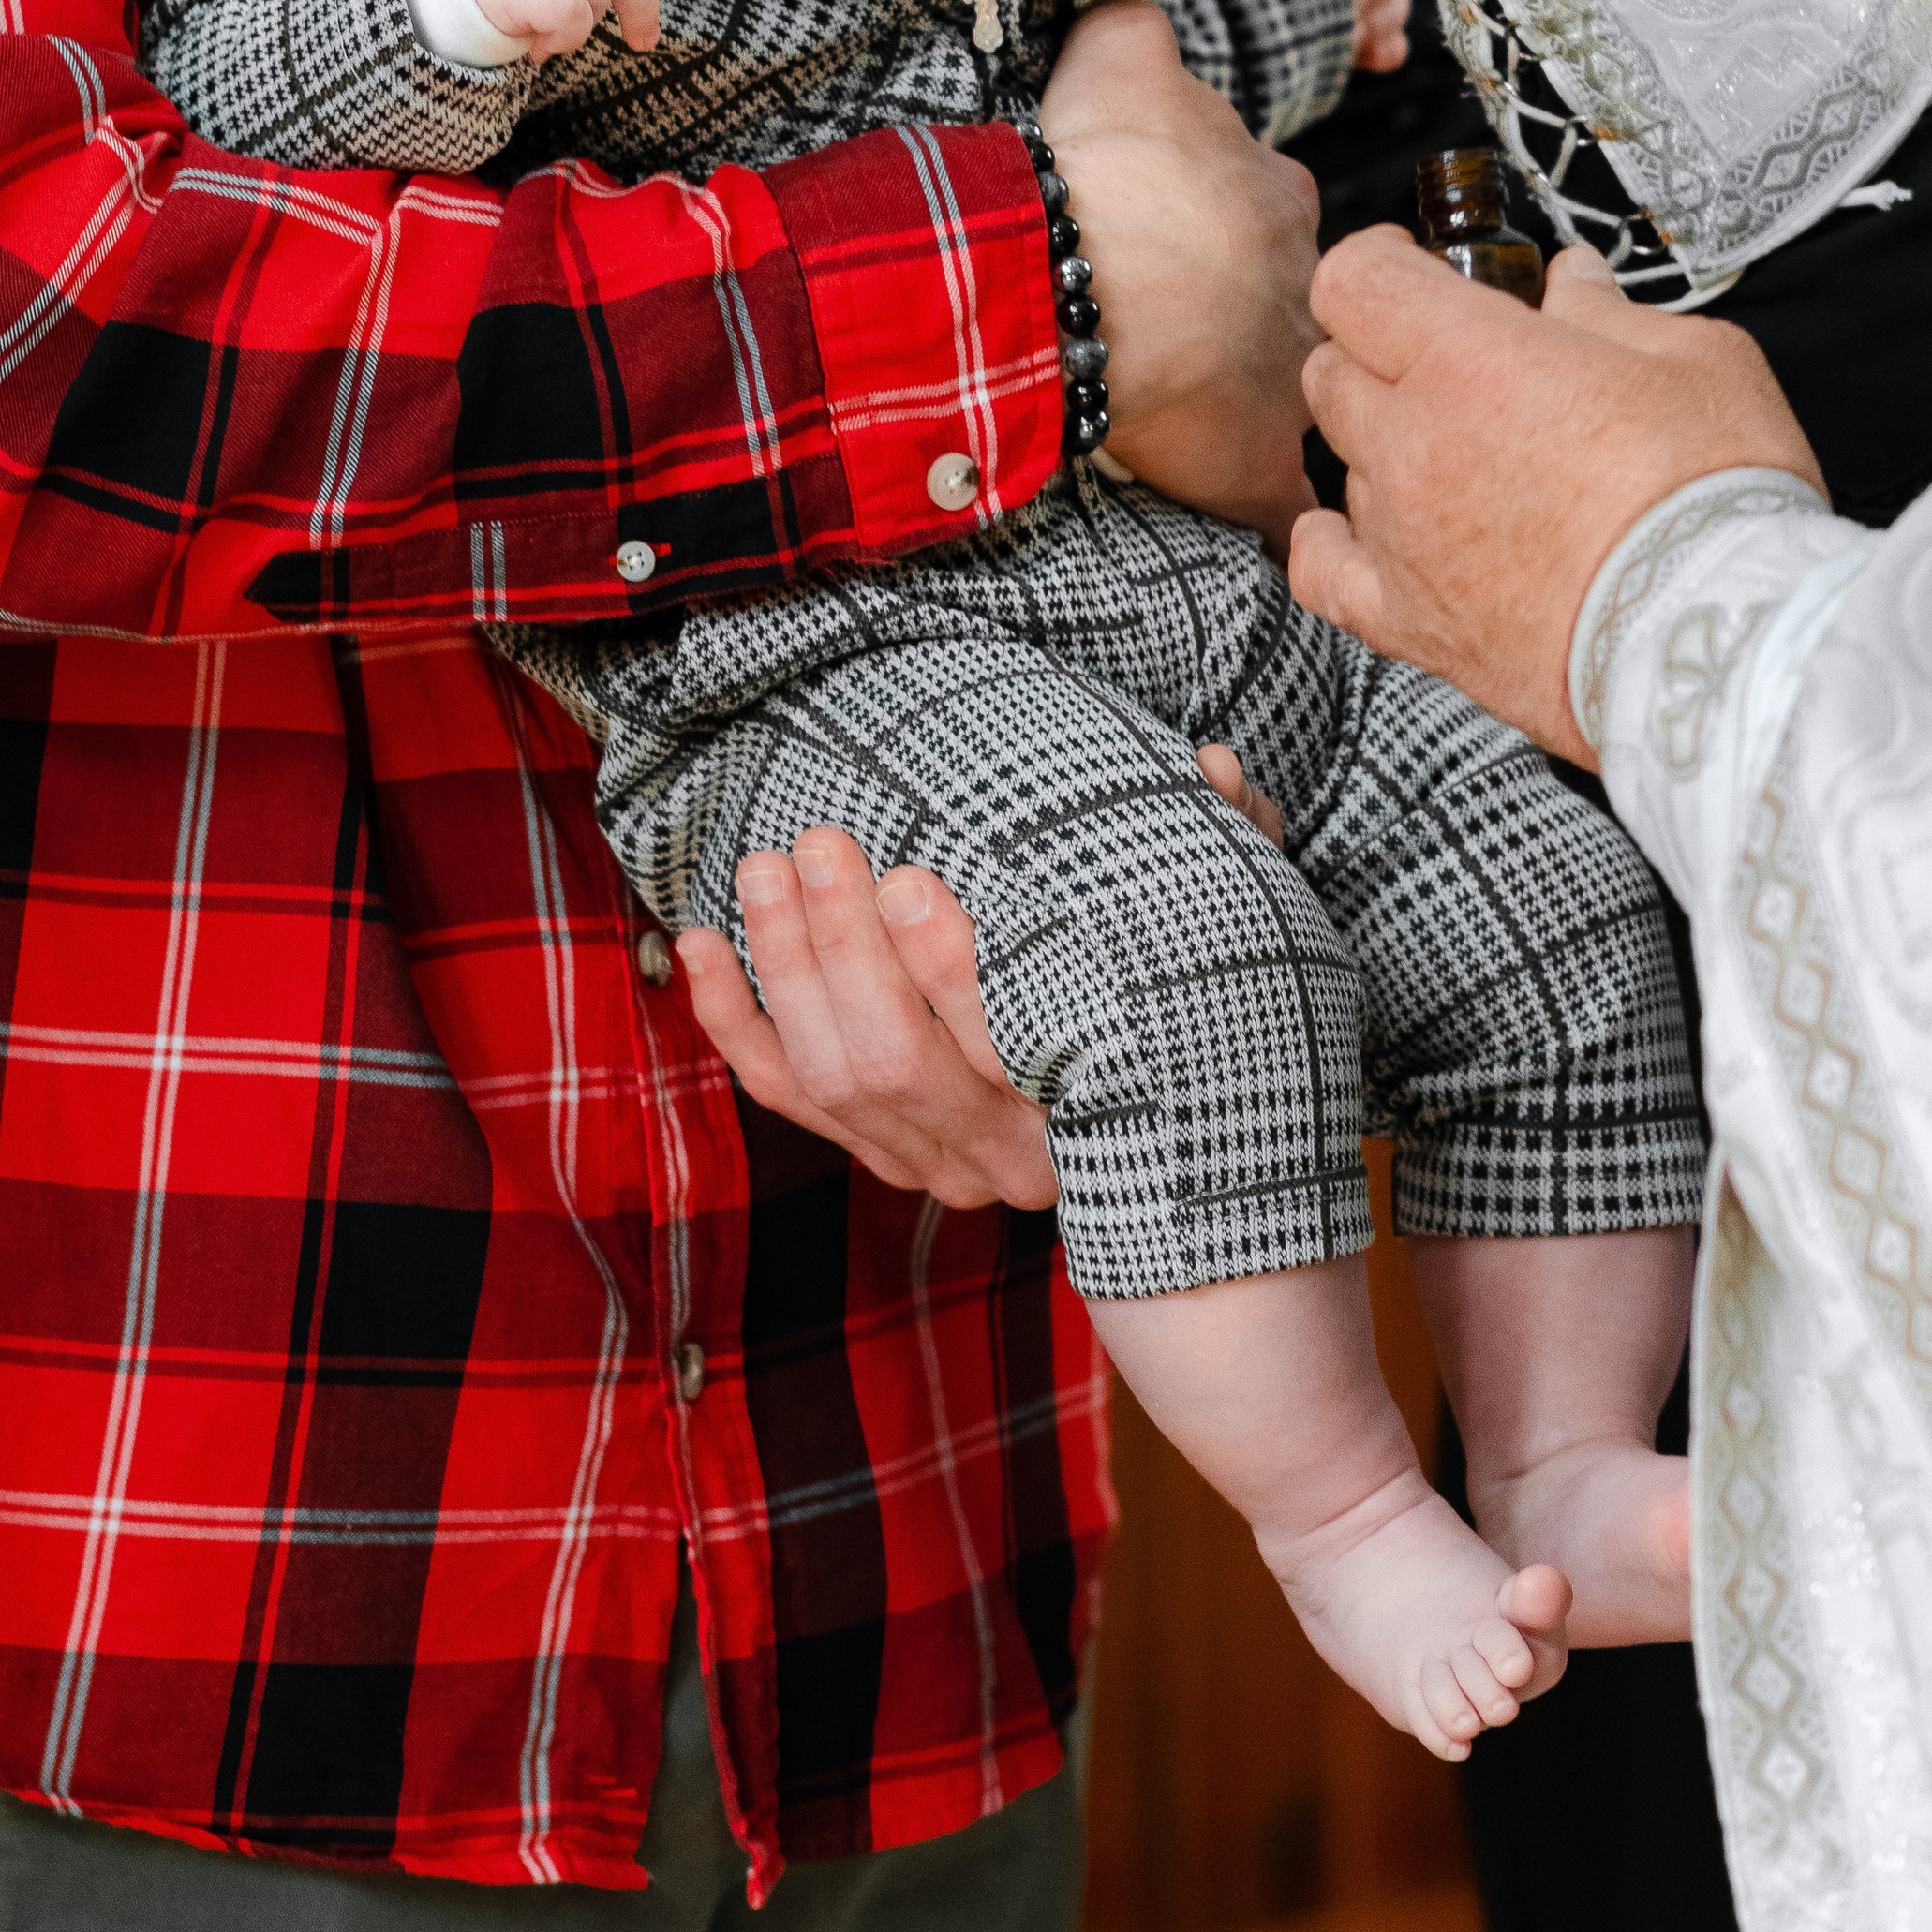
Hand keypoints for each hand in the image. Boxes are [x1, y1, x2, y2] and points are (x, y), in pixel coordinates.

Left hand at [672, 752, 1277, 1201]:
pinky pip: (787, 1098)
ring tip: (763, 868)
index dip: (949, 972)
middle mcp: (1009, 1158)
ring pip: (834, 1079)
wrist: (1168, 1163)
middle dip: (843, 951)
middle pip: (899, 1064)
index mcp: (1099, 1106)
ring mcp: (936, 1166)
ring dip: (786, 969)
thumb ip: (1235, 852)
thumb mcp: (1234, 936)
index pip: (1011, 1050)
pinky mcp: (877, 1157)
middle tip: (816, 842)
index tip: (910, 880)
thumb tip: (1216, 766)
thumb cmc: (1189, 1011)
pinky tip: (696, 944)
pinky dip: (731, 1024)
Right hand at [1040, 0, 1319, 540]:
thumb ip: (1133, 29)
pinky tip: (1253, 520)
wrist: (1073, 267)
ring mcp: (1286, 379)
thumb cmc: (1096, 169)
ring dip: (1253, 401)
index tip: (1173, 246)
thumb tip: (1125, 11)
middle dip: (1240, 316)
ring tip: (1192, 410)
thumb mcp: (1115, 56)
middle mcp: (1299, 287)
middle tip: (1174, 328)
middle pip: (1284, 307)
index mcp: (1273, 199)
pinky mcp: (1254, 462)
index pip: (1267, 216)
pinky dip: (1266, 510)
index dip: (1217, 232)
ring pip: (1290, 396)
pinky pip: (1277, 499)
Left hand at [1289, 229, 1824, 758]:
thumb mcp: (1695, 359)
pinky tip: (1373, 533)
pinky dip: (1336, 543)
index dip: (1378, 263)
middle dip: (1379, 351)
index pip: (1354, 281)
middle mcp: (1413, 442)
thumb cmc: (1717, 494)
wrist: (1724, 642)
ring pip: (1342, 462)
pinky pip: (1323, 569)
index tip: (1414, 268)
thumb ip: (1611, 312)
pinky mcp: (1410, 622)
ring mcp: (1401, 536)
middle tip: (1447, 362)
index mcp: (1470, 359)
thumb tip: (1573, 284)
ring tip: (1459, 459)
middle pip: (1333, 370)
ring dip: (1382, 447)